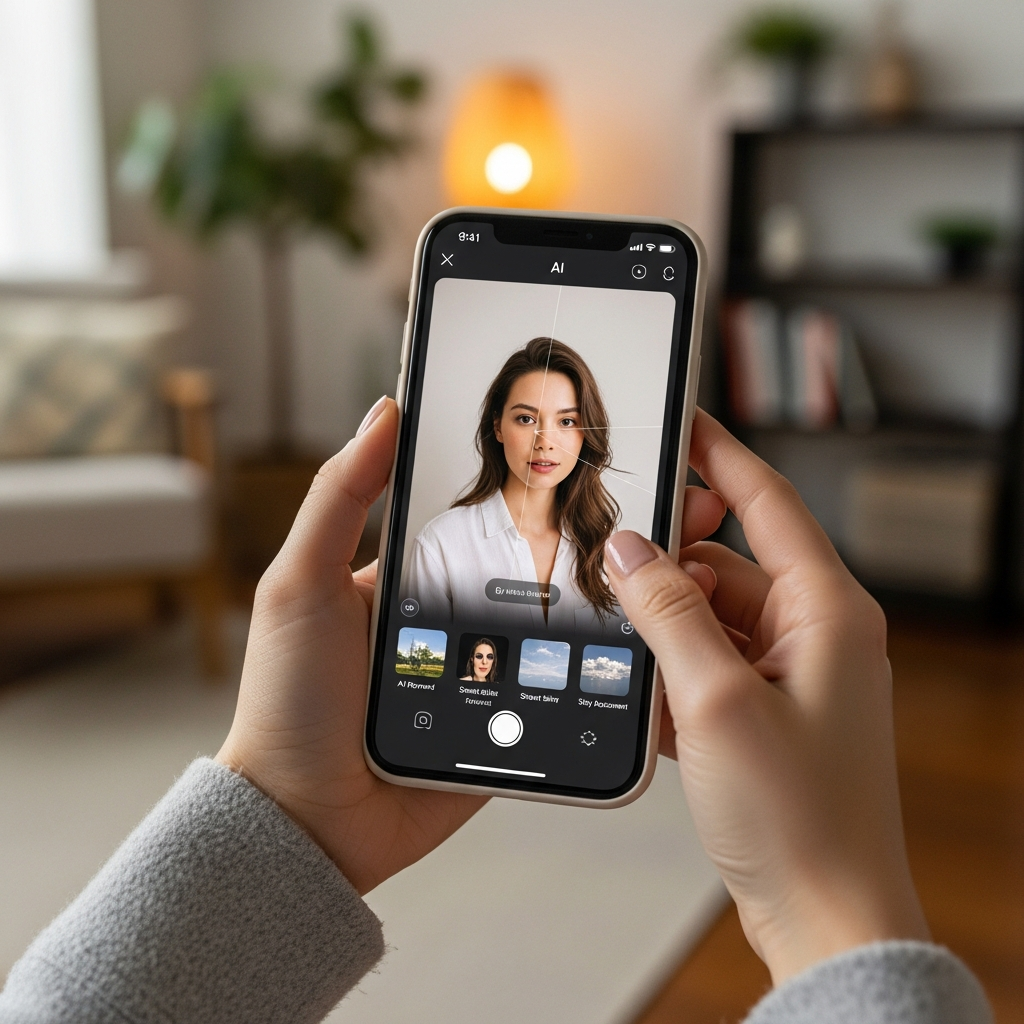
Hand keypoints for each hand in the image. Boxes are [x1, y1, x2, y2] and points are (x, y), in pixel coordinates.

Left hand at [216, 397, 726, 893]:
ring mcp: (486, 676)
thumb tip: (385, 411)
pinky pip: (561, 694)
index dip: (527, 489)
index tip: (582, 457)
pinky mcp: (509, 727)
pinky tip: (650, 647)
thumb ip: (340, 498)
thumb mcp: (300, 583)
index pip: (477, 520)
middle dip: (592, 542)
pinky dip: (599, 677)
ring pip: (559, 630)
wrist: (308, 820)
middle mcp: (454, 622)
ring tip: (677, 571)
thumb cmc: (289, 698)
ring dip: (608, 607)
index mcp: (410, 579)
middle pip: (531, 572)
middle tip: (664, 507)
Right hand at [604, 410, 928, 984]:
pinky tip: (652, 705)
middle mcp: (816, 633)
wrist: (825, 918)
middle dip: (670, 564)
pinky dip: (675, 671)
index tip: (681, 420)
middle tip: (613, 564)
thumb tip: (630, 548)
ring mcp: (792, 673)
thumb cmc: (801, 821)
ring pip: (711, 614)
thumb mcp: (715, 702)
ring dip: (666, 628)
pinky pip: (710, 662)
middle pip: (729, 560)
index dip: (720, 455)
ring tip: (630, 654)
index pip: (767, 501)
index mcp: (827, 611)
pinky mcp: (767, 710)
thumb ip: (669, 611)